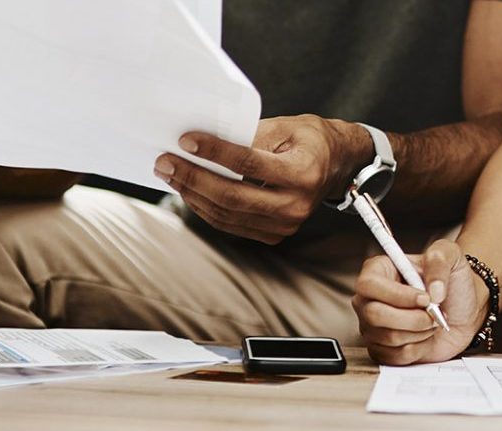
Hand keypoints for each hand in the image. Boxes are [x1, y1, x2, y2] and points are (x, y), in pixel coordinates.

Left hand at [155, 114, 371, 244]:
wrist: (336, 166)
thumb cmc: (309, 140)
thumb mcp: (285, 126)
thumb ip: (248, 136)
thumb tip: (203, 142)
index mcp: (303, 173)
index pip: (249, 164)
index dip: (214, 153)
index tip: (186, 140)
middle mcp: (296, 205)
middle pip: (232, 196)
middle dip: (193, 178)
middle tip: (165, 162)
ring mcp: (286, 225)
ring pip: (227, 214)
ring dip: (192, 194)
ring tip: (170, 173)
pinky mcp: (274, 234)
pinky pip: (230, 224)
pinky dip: (205, 208)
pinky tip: (189, 189)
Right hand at [353, 239, 485, 364]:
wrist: (464, 310)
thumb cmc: (453, 281)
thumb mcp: (451, 256)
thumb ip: (439, 260)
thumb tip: (432, 291)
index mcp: (378, 271)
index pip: (369, 285)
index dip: (397, 295)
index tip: (425, 298)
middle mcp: (369, 299)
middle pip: (374, 315)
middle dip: (412, 318)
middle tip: (434, 313)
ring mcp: (373, 326)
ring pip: (388, 337)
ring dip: (419, 332)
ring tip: (431, 321)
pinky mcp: (383, 349)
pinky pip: (395, 356)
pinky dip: (418, 348)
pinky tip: (424, 336)